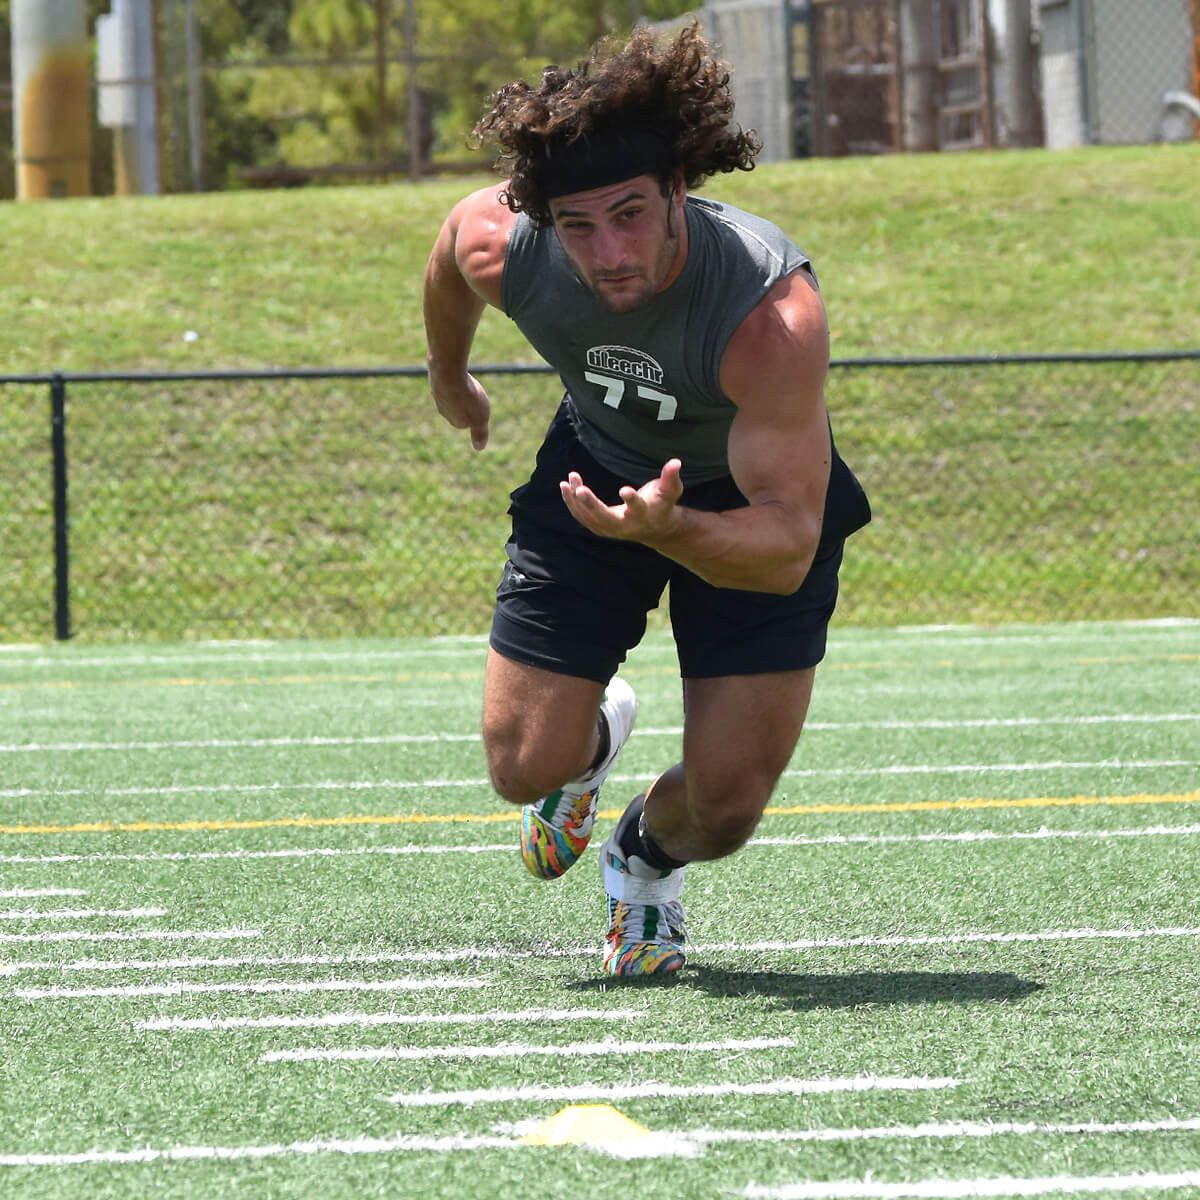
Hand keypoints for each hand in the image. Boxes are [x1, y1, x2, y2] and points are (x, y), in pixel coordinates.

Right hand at [430, 370, 490, 449]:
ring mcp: (437, 392)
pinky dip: (453, 377)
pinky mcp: (434, 377)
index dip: (475, 414)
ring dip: (459, 388)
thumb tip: (479, 448)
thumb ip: (479, 433)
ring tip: (467, 382)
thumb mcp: (480, 419)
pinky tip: (457, 371)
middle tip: (474, 394)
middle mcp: (442, 408)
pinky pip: (446, 379)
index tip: (479, 407)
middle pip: (457, 407)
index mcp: (453, 420)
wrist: (448, 373)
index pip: (466, 421)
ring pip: (451, 392)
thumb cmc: (467, 397)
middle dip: (466, 402)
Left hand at [559, 458, 684, 542]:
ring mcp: (610, 529)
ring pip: (590, 518)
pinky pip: (582, 517)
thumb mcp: (670, 491)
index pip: (638, 508)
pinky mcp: (600, 528)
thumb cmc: (662, 504)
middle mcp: (625, 525)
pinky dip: (572, 503)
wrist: (655, 528)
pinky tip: (566, 487)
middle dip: (592, 505)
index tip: (624, 489)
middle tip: (580, 489)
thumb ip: (671, 477)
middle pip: (606, 518)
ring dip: (577, 500)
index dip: (632, 500)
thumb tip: (676, 462)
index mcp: (643, 515)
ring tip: (570, 480)